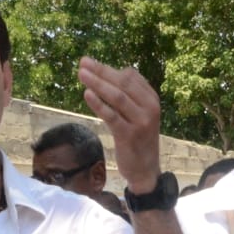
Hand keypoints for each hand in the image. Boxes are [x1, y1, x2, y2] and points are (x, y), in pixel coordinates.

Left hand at [77, 57, 161, 192]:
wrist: (145, 170)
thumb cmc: (138, 140)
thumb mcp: (139, 114)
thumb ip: (129, 96)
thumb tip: (110, 73)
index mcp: (152, 99)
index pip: (130, 76)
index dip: (108, 68)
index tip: (90, 63)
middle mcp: (149, 108)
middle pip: (123, 83)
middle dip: (101, 71)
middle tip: (82, 64)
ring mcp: (141, 121)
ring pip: (117, 96)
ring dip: (98, 83)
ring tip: (81, 74)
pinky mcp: (129, 135)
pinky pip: (112, 116)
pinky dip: (99, 104)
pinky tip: (87, 94)